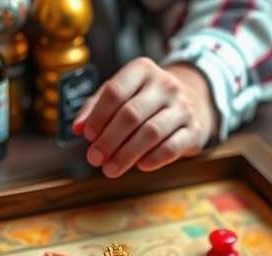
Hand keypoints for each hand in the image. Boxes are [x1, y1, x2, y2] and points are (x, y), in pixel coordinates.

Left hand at [73, 58, 217, 177]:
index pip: (115, 92)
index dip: (98, 117)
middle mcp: (165, 85)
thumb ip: (95, 107)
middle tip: (94, 159)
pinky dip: (155, 159)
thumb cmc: (146, 100)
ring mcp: (182, 106)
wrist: (191, 101)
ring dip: (126, 154)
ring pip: (151, 133)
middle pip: (131, 115)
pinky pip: (173, 146)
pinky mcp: (194, 129)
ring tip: (110, 169)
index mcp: (142, 70)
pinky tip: (141, 166)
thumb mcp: (122, 93)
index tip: (88, 137)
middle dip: (109, 140)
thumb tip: (78, 128)